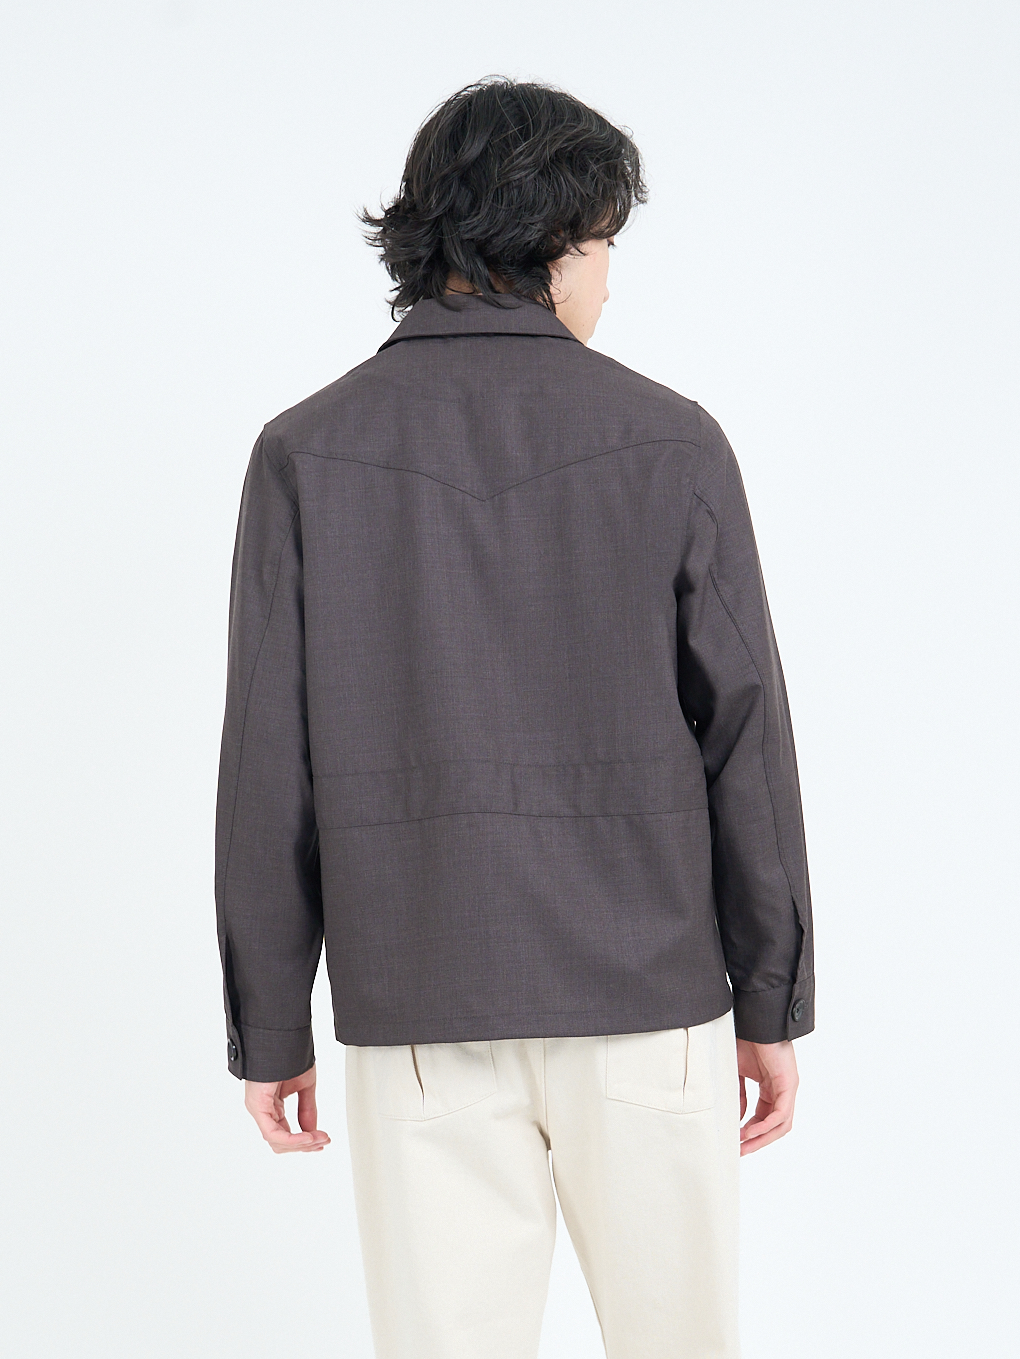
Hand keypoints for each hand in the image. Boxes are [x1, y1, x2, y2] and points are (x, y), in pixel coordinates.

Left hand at [244, 1064, 330, 1153]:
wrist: (280, 1036)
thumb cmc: (288, 1055)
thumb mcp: (304, 1086)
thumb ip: (307, 1110)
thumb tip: (312, 1132)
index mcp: (272, 1106)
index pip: (285, 1134)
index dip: (305, 1141)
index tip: (323, 1140)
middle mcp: (263, 1110)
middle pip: (281, 1142)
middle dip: (305, 1145)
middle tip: (324, 1140)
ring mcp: (258, 1109)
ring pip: (277, 1141)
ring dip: (301, 1143)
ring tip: (320, 1138)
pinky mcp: (258, 1106)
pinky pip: (273, 1133)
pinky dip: (292, 1138)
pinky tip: (308, 1136)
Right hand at [736, 1039, 798, 1154]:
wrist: (755, 1019)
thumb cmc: (747, 1038)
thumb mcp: (738, 1072)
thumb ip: (739, 1095)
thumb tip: (739, 1118)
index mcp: (771, 1086)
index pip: (764, 1117)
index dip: (750, 1131)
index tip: (734, 1140)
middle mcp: (782, 1090)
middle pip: (775, 1126)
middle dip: (757, 1141)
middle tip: (739, 1151)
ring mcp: (787, 1088)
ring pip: (780, 1124)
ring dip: (762, 1138)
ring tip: (744, 1145)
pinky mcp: (788, 1084)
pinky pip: (780, 1114)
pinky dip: (765, 1125)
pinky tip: (749, 1130)